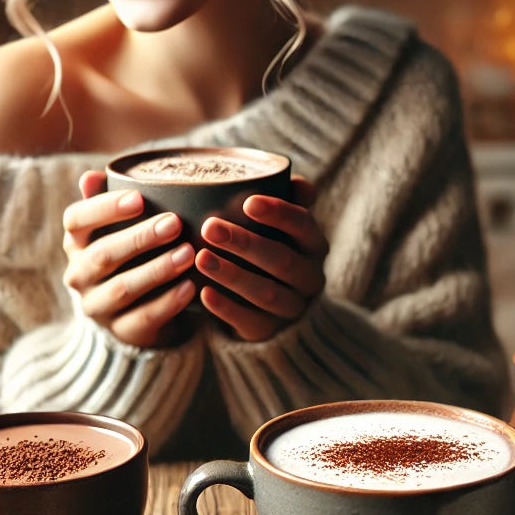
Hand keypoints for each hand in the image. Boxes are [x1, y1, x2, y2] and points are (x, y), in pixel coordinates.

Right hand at [61, 171, 195, 347]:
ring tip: (189, 254)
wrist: (133, 310)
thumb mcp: (116, 228)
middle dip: (140, 238)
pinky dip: (168, 302)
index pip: (76, 221)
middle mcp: (79, 275)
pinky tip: (190, 287)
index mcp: (76, 242)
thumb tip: (92, 176)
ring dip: (157, 269)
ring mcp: (97, 306)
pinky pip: (143, 318)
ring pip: (123, 288)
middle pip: (103, 255)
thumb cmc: (129, 254)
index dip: (104, 208)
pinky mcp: (121, 331)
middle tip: (174, 223)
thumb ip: (108, 201)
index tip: (139, 198)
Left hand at [197, 176, 328, 340]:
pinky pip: (250, 322)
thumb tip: (296, 182)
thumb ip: (288, 203)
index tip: (248, 201)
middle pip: (282, 261)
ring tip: (200, 257)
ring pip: (266, 293)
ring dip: (232, 274)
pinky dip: (226, 309)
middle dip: (246, 243)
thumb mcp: (282, 227)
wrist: (272, 307)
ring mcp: (292, 309)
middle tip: (209, 227)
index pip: (303, 225)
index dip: (279, 213)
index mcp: (315, 246)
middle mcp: (310, 278)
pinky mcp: (270, 333)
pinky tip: (203, 293)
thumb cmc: (272, 250)